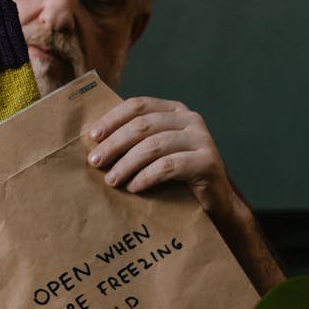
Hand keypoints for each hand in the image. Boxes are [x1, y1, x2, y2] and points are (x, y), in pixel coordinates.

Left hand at [87, 96, 238, 220]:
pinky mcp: (207, 161)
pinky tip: (133, 187)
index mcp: (174, 110)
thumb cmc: (177, 178)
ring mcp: (201, 138)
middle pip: (143, 125)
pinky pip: (168, 166)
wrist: (215, 203)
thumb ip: (135, 142)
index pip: (138, 105)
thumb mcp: (156, 153)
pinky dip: (146, 177)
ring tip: (111, 180)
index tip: (92, 137)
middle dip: (114, 144)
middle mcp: (190, 119)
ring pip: (154, 146)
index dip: (113, 119)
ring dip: (127, 164)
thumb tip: (94, 144)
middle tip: (95, 162)